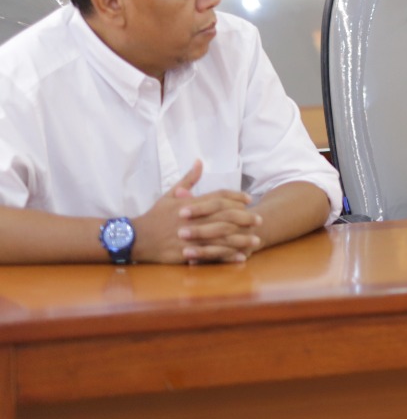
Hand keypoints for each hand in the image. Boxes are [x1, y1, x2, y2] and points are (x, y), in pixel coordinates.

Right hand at [133, 161, 261, 264]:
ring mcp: (189, 236)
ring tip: (256, 240)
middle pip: (224, 216)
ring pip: (220, 236)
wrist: (135, 238)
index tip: (249, 199)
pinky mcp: (186, 252)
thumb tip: (199, 161)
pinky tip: (241, 257)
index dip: (235, 196)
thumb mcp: (169, 195)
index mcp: (189, 204)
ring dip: (241, 238)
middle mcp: (191, 219)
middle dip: (244, 217)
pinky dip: (227, 255)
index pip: (217, 197)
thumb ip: (188, 180)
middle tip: (259, 219)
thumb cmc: (155, 216)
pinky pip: (211, 254)